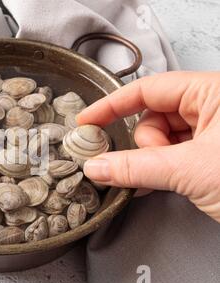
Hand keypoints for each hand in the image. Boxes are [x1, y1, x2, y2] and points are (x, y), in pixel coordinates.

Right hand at [77, 71, 219, 221]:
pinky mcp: (213, 152)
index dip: (112, 105)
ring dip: (156, 160)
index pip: (148, 90)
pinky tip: (163, 181)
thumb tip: (98, 166)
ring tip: (172, 178)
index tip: (88, 121)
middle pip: (154, 117)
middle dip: (146, 144)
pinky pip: (174, 153)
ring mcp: (214, 130)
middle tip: (151, 166)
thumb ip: (136, 167)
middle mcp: (214, 106)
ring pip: (162, 139)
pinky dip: (164, 168)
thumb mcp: (191, 171)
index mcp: (214, 92)